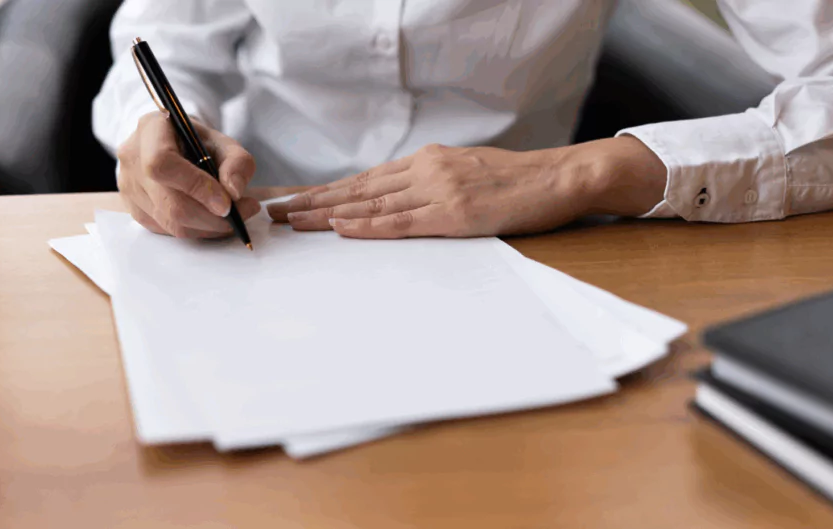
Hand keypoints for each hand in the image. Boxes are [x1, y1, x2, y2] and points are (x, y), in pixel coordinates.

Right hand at [117, 112, 260, 237]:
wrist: (172, 145)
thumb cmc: (197, 142)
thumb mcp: (223, 142)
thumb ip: (237, 163)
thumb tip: (234, 192)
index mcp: (150, 130)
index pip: (163, 164)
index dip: (196, 187)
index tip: (227, 203)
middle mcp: (132, 159)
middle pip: (169, 203)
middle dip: (211, 217)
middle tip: (242, 214)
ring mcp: (128, 187)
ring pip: (170, 222)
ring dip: (208, 227)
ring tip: (234, 217)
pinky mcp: (134, 210)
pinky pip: (167, 230)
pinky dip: (197, 230)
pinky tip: (213, 220)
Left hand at [267, 138, 666, 237]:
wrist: (560, 177)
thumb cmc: (517, 182)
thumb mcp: (467, 173)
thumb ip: (431, 184)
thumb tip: (398, 201)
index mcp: (426, 162)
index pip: (363, 180)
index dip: (324, 191)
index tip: (291, 199)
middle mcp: (425, 170)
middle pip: (356, 188)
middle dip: (311, 200)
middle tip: (272, 210)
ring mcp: (439, 190)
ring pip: (371, 204)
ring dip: (327, 214)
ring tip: (292, 222)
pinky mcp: (456, 213)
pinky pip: (404, 222)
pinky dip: (368, 226)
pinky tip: (341, 228)